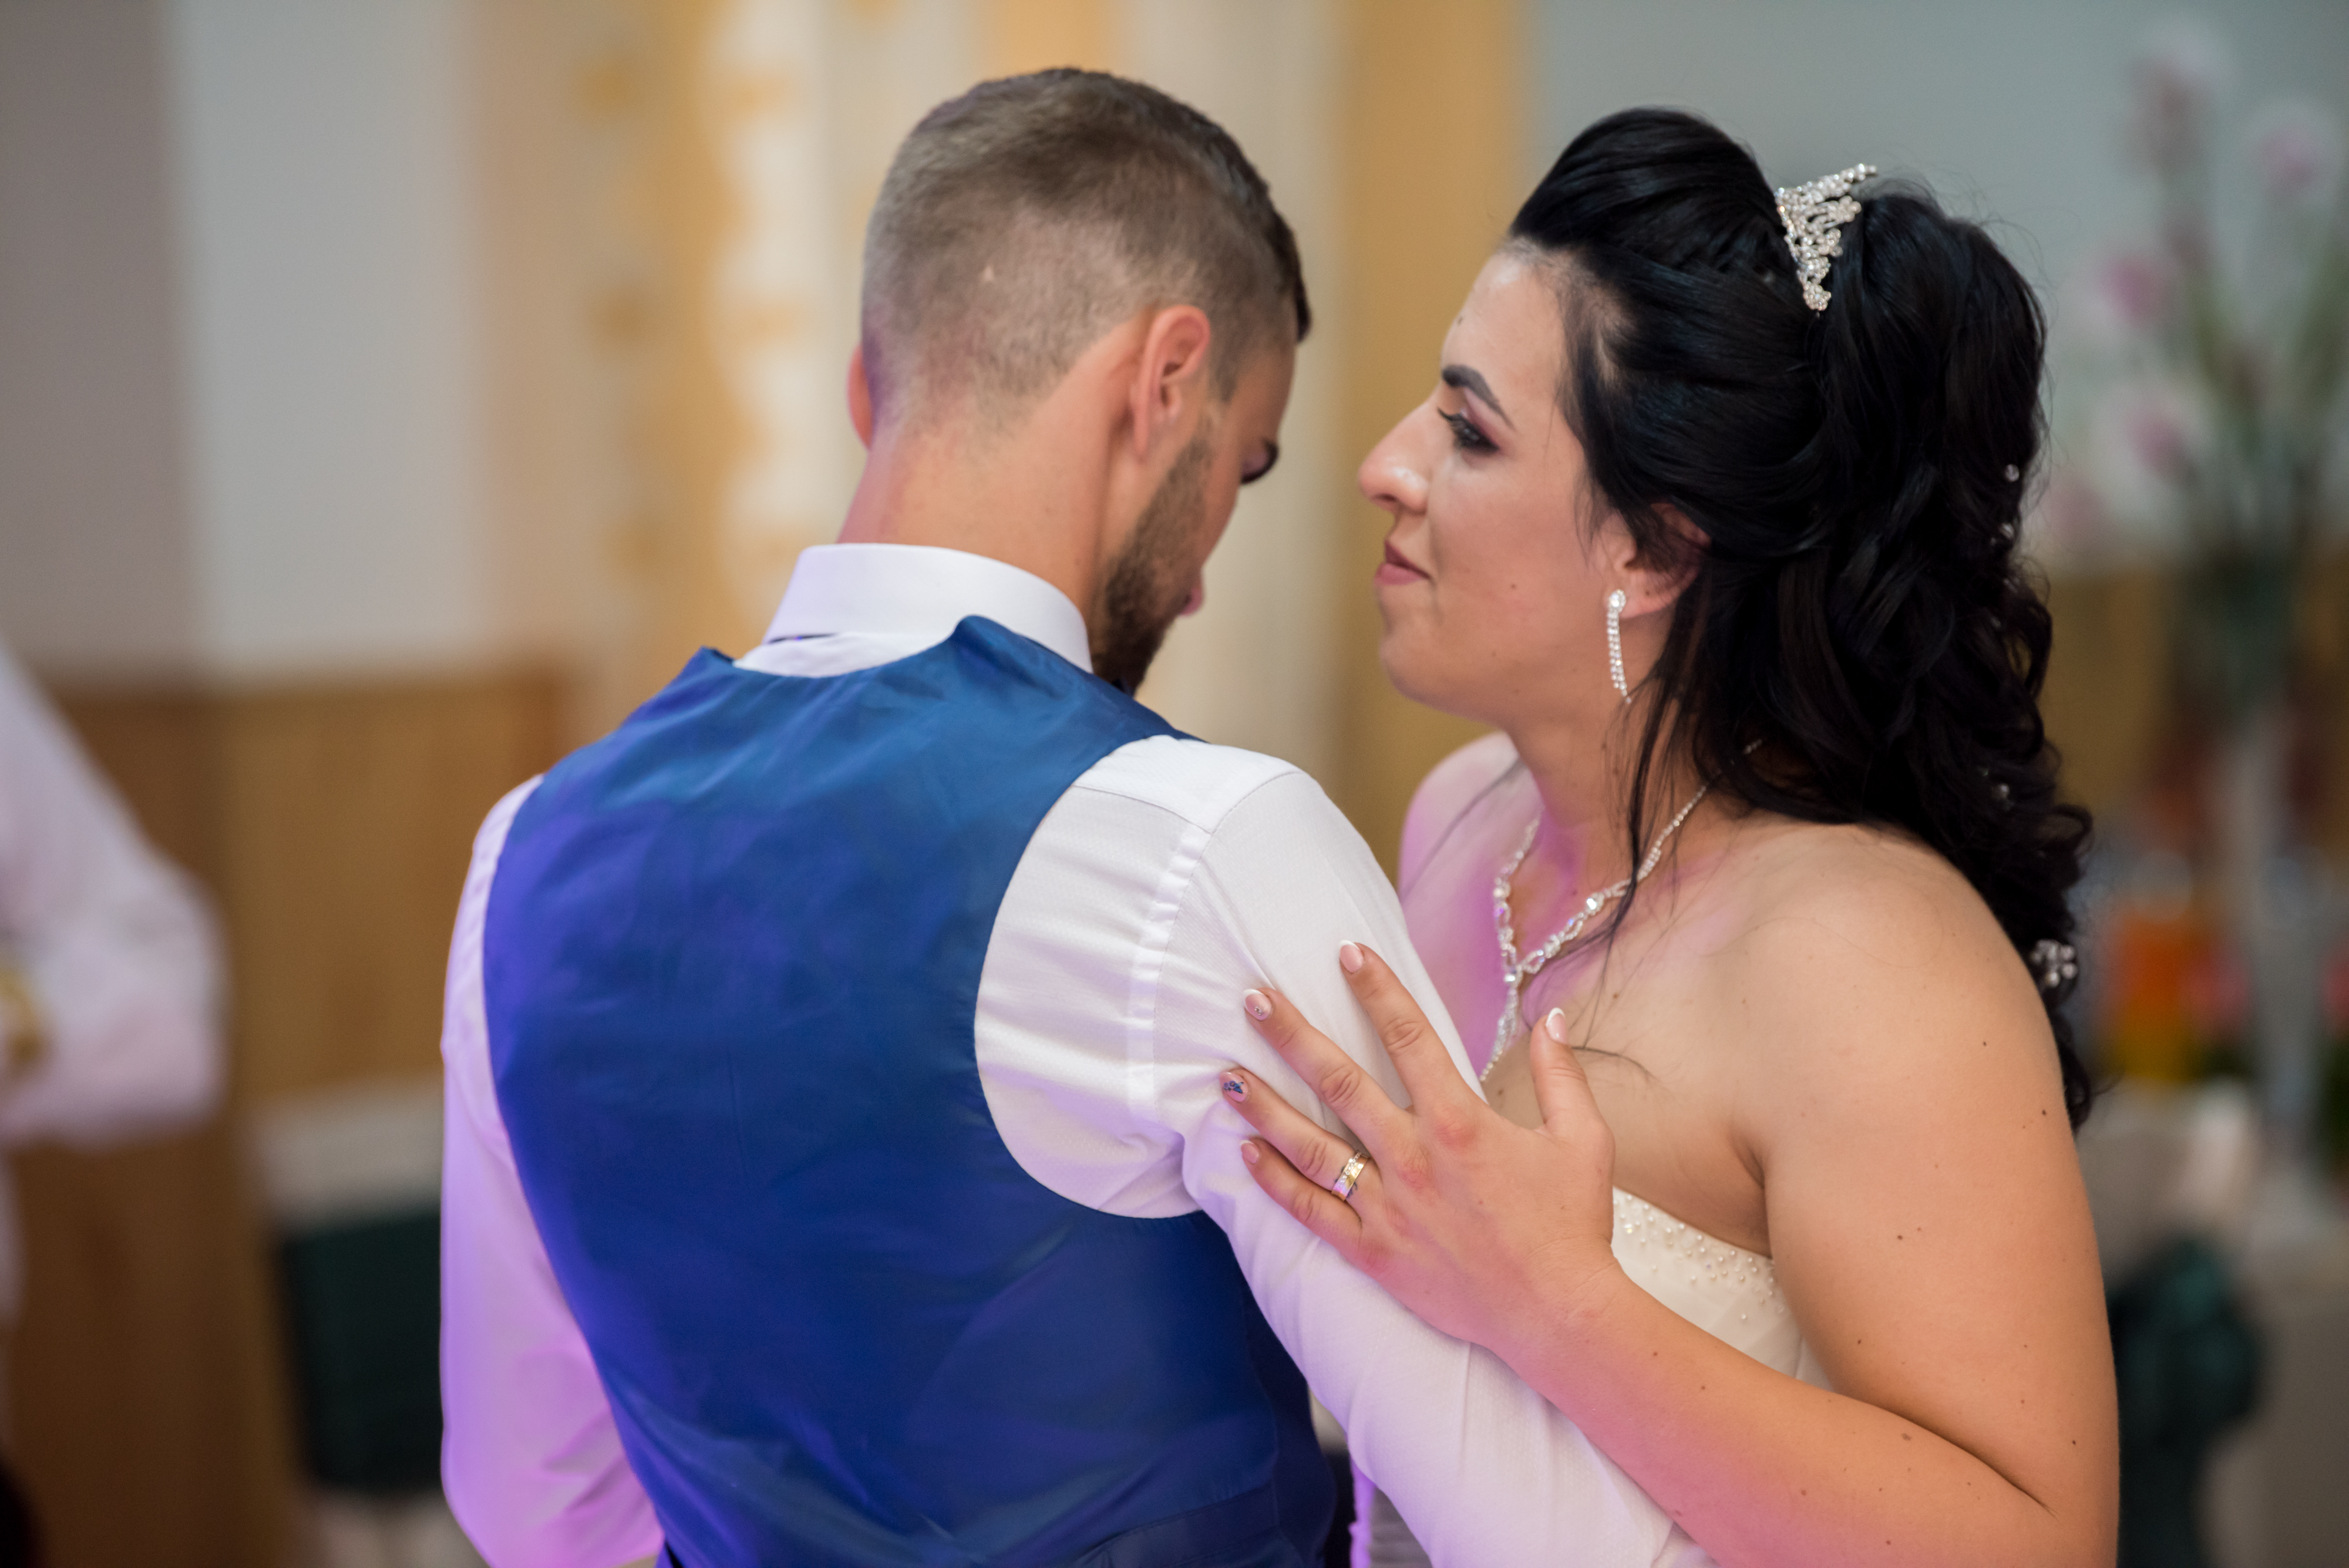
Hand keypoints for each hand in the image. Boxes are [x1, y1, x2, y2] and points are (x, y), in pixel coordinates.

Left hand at [1221, 942, 1624, 1355]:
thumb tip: (1548, 1015)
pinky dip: (1275, 1182)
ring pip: (1311, 1147)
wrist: (1559, 1316)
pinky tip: (1245, 1152)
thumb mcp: (1582, 1139)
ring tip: (1226, 1075)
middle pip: (1339, 1082)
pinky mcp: (1375, 1253)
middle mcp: (1414, 1158)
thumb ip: (1560, 1072)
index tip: (1346, 952)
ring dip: (1264, 1107)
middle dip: (1291, 1035)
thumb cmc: (1572, 1226)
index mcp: (1461, 1123)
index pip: (1409, 1037)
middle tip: (1252, 999)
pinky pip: (1312, 1213)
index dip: (1377, 990)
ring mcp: (1388, 1207)